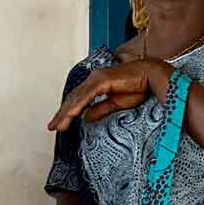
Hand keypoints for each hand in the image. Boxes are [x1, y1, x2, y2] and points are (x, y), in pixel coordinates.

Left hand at [48, 59, 170, 131]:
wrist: (150, 77)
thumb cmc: (137, 88)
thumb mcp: (115, 104)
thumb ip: (100, 110)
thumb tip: (86, 118)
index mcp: (96, 84)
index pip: (77, 100)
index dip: (67, 112)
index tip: (60, 124)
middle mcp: (94, 80)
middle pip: (73, 99)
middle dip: (62, 114)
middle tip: (53, 127)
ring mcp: (97, 79)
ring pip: (77, 98)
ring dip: (66, 112)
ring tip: (58, 125)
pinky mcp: (103, 80)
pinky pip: (87, 95)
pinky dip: (78, 105)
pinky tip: (71, 115)